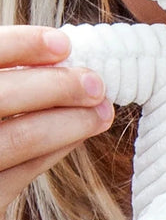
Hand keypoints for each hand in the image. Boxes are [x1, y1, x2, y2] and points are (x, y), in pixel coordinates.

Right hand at [0, 27, 113, 209]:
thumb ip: (1, 82)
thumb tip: (56, 57)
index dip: (20, 44)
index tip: (63, 44)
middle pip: (1, 96)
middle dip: (56, 86)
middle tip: (96, 83)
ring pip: (17, 138)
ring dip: (68, 122)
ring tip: (101, 112)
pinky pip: (18, 175)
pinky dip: (52, 151)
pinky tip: (76, 135)